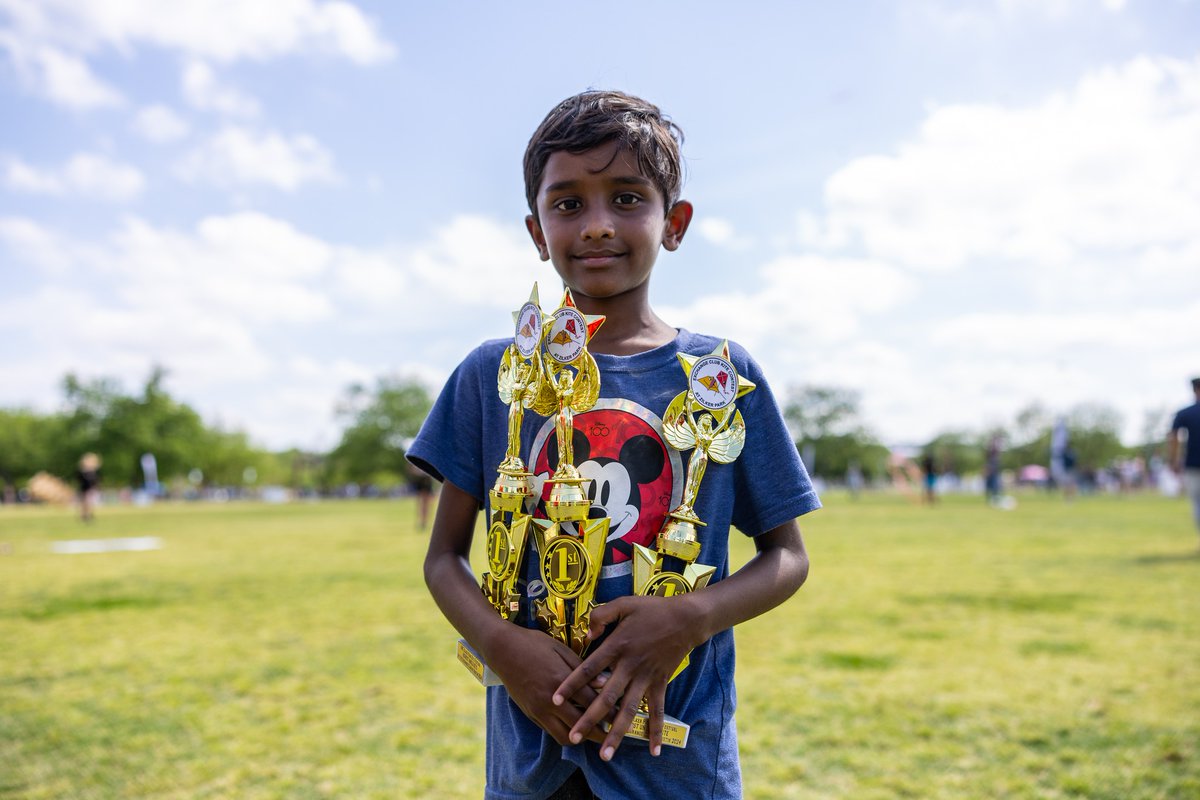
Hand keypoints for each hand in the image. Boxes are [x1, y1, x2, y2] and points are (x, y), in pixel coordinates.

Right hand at [487, 625, 607, 745]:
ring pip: (564, 735)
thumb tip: (606, 682)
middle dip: (599, 733)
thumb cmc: (534, 644)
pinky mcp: (530, 714)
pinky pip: (550, 731)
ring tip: (594, 734)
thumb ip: (584, 670)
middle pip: (581, 726)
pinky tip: (574, 727)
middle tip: (612, 733)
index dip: (609, 712)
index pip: (592, 703)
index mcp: (561, 680)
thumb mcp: (562, 650)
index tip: (621, 716)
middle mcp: (550, 700)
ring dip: (581, 737)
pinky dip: (564, 732)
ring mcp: (538, 709)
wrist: (502, 649)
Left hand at [552, 594, 698, 759]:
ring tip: (606, 754)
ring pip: (628, 710)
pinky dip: (655, 731)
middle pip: (606, 698)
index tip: (555, 699)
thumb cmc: (653, 610)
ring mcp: (646, 678)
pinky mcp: (660, 683)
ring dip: (617, 733)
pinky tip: (653, 751)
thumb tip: (587, 634)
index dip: (571, 684)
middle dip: (589, 719)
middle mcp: (630, 666)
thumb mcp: (624, 604)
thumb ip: (601, 616)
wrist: (687, 619)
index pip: (589, 669)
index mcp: (617, 646)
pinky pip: (657, 711)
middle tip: (574, 738)